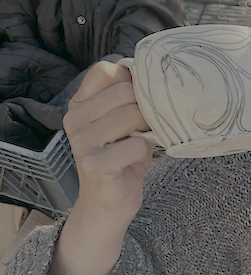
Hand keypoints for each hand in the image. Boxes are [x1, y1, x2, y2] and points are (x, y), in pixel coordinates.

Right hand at [63, 59, 154, 225]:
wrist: (108, 204)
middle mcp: (75, 118)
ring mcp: (82, 141)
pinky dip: (144, 151)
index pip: (106, 70)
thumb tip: (150, 75)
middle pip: (124, 90)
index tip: (140, 100)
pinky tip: (135, 160)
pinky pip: (135, 144)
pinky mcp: (94, 164)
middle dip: (146, 106)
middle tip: (149, 125)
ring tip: (143, 141)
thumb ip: (129, 99)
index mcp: (80, 104)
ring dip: (147, 128)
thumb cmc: (122, 159)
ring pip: (131, 114)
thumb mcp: (124, 123)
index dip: (131, 81)